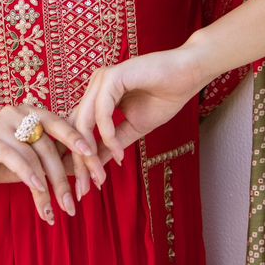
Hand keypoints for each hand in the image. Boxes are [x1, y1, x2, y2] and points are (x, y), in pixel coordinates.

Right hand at [0, 104, 104, 223]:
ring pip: (34, 156)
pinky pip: (14, 157)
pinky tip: (38, 190)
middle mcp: (18, 111)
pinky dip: (29, 175)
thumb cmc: (6, 165)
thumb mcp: (37, 161)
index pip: (62, 126)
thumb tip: (92, 167)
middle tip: (72, 205)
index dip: (79, 145)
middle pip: (49, 146)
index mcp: (34, 112)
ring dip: (46, 187)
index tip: (96, 164)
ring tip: (53, 211)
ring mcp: (0, 123)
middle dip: (62, 178)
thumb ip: (60, 158)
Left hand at [67, 47, 203, 199]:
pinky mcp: (112, 76)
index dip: (77, 158)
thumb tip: (96, 164)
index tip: (81, 186)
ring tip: (98, 177)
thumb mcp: (134, 127)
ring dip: (90, 153)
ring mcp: (101, 79)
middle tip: (83, 189)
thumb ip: (113, 143)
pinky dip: (107, 135)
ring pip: (84, 121)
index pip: (78, 128)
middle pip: (75, 127)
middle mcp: (95, 86)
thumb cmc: (165, 96)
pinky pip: (102, 112)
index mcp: (98, 95)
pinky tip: (118, 153)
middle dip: (79, 162)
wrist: (189, 74)